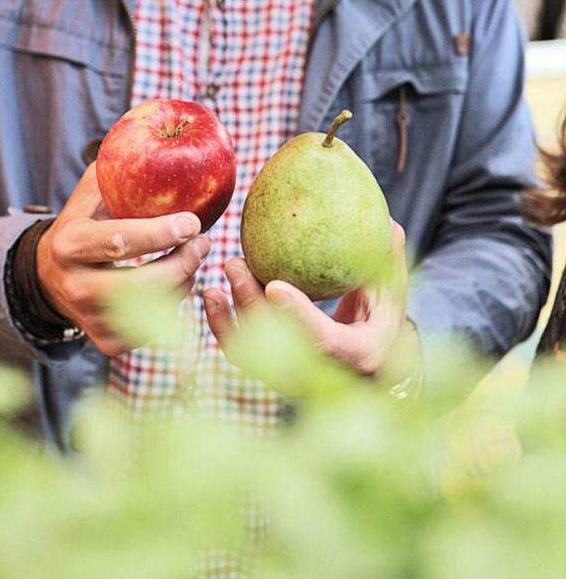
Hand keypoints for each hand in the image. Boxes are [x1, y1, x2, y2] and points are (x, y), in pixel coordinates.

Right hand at [36, 163, 209, 356]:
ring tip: (190, 256)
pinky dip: (175, 303)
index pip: (121, 241)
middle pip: (146, 285)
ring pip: (156, 309)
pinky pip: (157, 328)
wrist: (48, 277)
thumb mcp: (90, 193)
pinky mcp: (108, 342)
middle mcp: (76, 287)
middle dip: (185, 262)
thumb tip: (156, 136)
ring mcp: (91, 320)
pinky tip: (176, 281)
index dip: (162, 233)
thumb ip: (118, 169)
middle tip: (204, 242)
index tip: (193, 222)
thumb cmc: (83, 223)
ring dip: (185, 280)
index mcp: (71, 245)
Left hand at [204, 221, 410, 379]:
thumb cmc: (382, 317)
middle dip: (252, 307)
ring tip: (211, 285)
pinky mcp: (275, 376)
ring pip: (256, 357)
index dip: (299, 316)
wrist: (371, 364)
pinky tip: (211, 297)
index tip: (274, 285)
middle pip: (281, 348)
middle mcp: (326, 375)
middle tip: (234, 264)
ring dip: (229, 321)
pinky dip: (224, 328)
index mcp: (360, 354)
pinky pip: (244, 356)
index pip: (326, 341)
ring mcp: (298, 381)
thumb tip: (384, 220)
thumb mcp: (391, 290)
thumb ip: (387, 259)